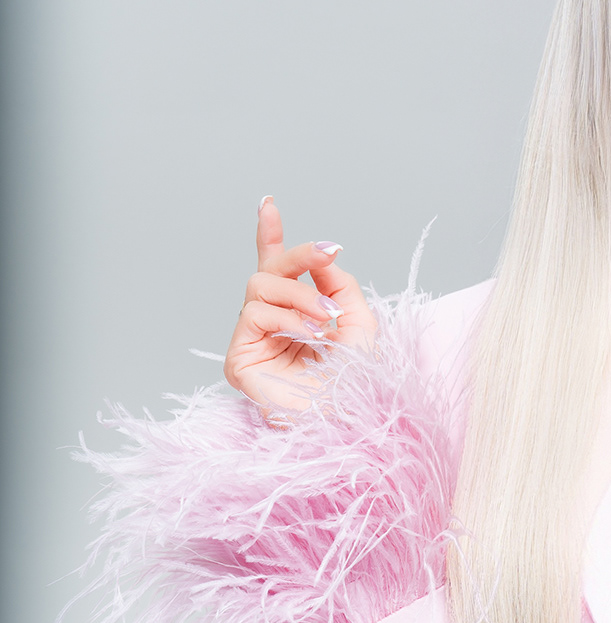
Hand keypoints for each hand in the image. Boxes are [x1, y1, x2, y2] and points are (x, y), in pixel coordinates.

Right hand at [224, 197, 375, 415]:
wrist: (349, 419)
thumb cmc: (357, 382)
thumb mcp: (359, 321)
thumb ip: (340, 284)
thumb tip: (323, 258)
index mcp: (297, 315)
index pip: (277, 271)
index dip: (270, 235)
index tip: (268, 203)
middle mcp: (271, 325)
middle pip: (269, 270)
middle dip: (299, 256)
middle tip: (328, 253)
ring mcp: (252, 342)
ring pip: (260, 286)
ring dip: (300, 296)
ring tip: (325, 319)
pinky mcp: (239, 360)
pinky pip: (255, 315)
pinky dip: (286, 319)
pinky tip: (308, 334)